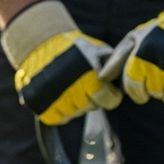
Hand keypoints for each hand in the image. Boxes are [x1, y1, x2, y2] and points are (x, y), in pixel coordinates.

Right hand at [3, 0, 121, 125]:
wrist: (38, 45)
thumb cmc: (72, 47)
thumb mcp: (97, 50)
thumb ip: (112, 66)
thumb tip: (126, 80)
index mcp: (90, 78)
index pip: (110, 101)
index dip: (109, 94)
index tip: (103, 87)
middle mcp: (74, 93)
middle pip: (91, 107)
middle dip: (91, 97)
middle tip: (82, 83)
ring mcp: (56, 102)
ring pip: (75, 114)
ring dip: (74, 104)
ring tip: (68, 86)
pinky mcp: (42, 109)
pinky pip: (58, 118)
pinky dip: (60, 110)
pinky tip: (58, 95)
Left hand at [101, 0, 163, 114]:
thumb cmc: (163, 31)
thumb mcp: (137, 38)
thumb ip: (118, 59)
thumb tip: (102, 78)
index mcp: (142, 57)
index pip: (133, 89)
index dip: (139, 90)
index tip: (145, 84)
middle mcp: (159, 66)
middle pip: (154, 93)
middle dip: (158, 86)